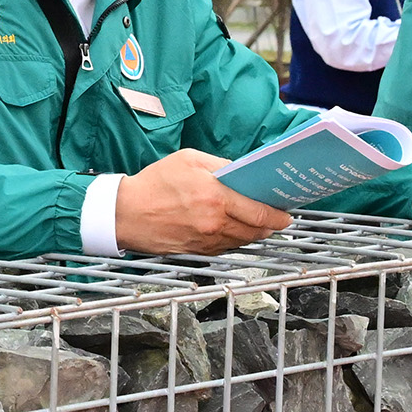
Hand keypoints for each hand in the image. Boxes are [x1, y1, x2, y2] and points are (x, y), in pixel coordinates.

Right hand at [113, 148, 291, 254]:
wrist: (125, 213)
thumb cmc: (154, 183)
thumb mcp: (189, 160)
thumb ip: (220, 166)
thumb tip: (242, 173)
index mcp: (216, 197)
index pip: (260, 212)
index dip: (278, 215)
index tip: (285, 213)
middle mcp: (214, 222)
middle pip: (256, 230)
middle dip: (270, 225)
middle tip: (276, 217)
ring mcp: (207, 240)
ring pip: (243, 241)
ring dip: (254, 232)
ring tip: (256, 222)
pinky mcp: (198, 251)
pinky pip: (226, 247)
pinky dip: (235, 239)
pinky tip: (233, 229)